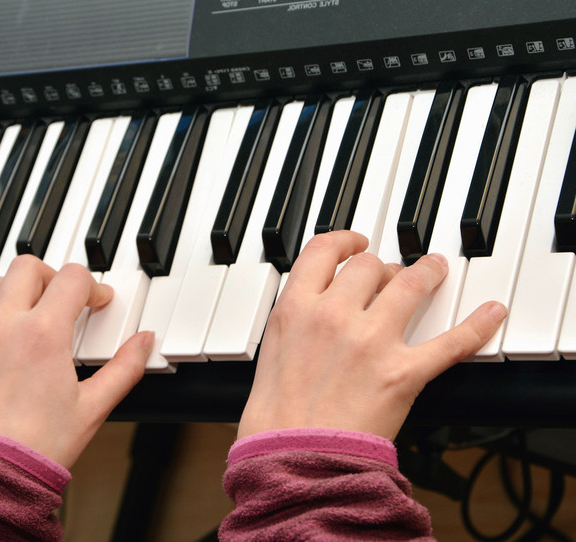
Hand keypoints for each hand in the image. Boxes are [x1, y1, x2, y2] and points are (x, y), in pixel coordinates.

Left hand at [0, 255, 153, 467]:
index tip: (97, 302)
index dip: (92, 287)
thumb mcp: (93, 407)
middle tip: (62, 299)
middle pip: (26, 267)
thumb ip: (124, 368)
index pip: (72, 279)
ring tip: (23, 307)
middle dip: (52, 277)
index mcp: (43, 333)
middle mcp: (2, 327)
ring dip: (7, 288)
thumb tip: (144, 343)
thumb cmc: (37, 448)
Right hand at [238, 231, 506, 440]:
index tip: (356, 244)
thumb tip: (315, 305)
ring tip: (435, 270)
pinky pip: (451, 341)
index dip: (344, 241)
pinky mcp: (403, 372)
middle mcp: (333, 315)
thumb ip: (296, 320)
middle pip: (369, 265)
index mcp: (296, 308)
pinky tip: (490, 312)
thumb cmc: (278, 415)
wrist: (293, 456)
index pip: (323, 250)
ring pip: (411, 283)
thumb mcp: (273, 350)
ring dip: (427, 272)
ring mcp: (371, 341)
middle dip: (383, 267)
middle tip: (391, 276)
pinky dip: (476, 324)